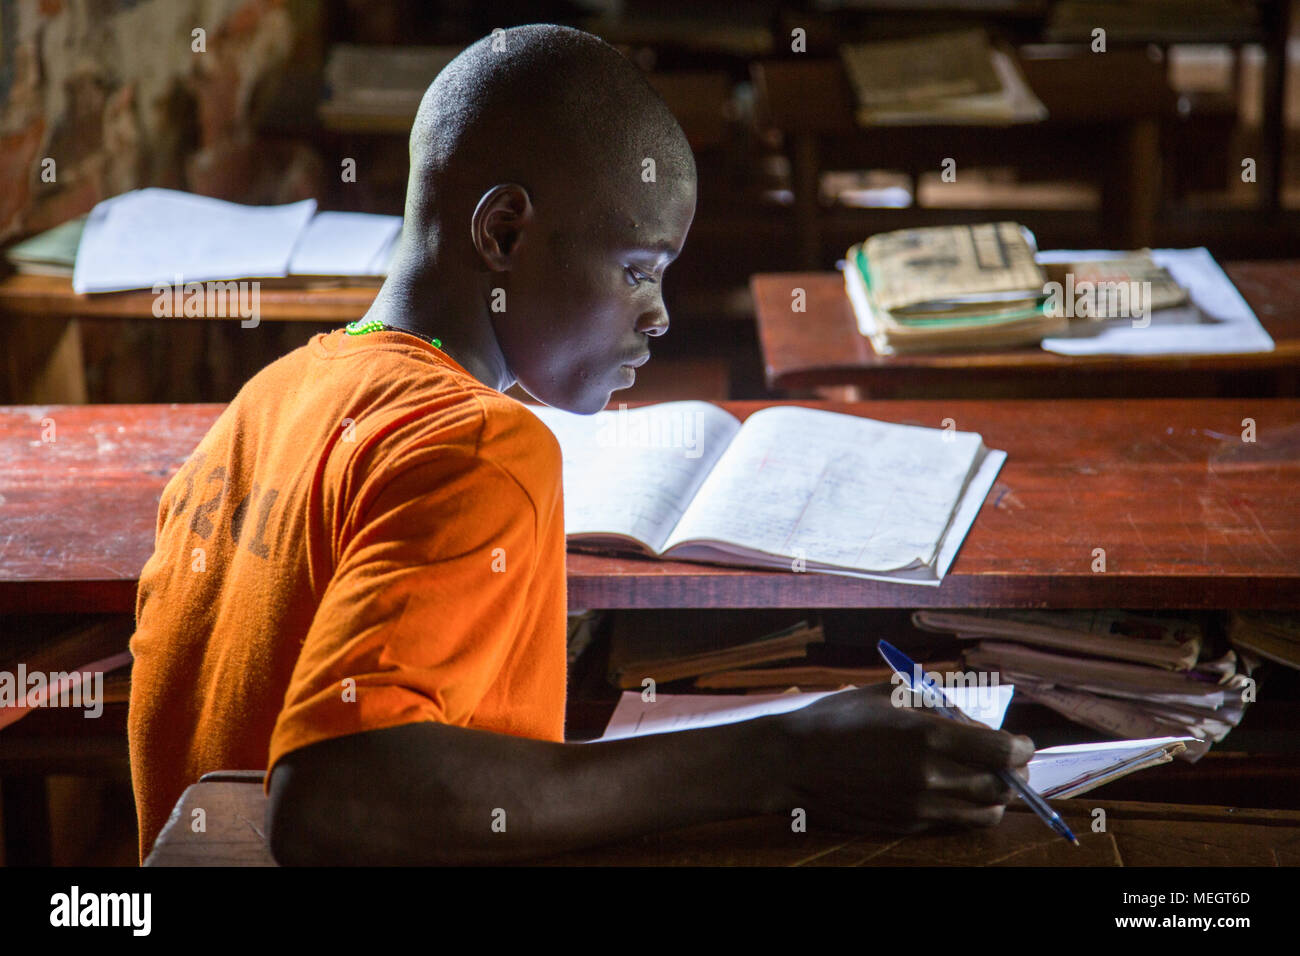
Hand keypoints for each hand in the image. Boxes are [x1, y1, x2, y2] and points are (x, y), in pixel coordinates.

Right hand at [767, 682, 1034, 834]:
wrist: (792, 763)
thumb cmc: (836, 720)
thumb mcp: (885, 693)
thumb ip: (933, 699)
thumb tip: (967, 710)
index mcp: (928, 737)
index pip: (1005, 751)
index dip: (1021, 746)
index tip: (1019, 740)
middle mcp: (931, 777)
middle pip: (1003, 787)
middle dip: (1015, 772)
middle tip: (1009, 759)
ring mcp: (920, 807)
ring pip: (986, 813)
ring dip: (995, 796)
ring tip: (984, 778)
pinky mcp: (907, 825)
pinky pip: (955, 824)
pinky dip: (966, 810)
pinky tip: (952, 790)